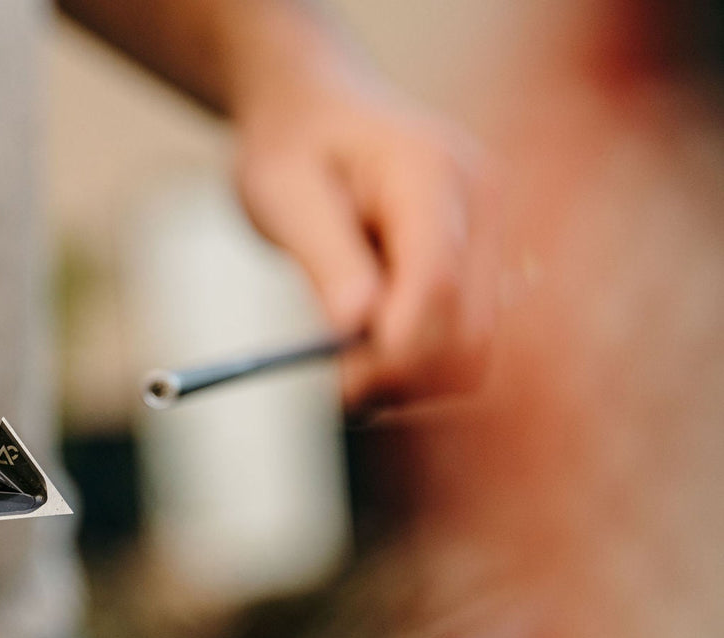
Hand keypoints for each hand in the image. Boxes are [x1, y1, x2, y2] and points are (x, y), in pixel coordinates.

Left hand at [233, 70, 497, 408]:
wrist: (317, 111)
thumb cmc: (292, 145)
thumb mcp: (283, 193)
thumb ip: (323, 257)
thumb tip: (353, 325)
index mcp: (433, 174)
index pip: (439, 285)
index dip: (394, 351)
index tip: (338, 387)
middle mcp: (482, 205)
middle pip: (471, 330)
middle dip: (403, 374)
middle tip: (335, 387)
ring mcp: (493, 237)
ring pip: (476, 349)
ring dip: (411, 375)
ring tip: (346, 359)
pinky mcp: (486, 266)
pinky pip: (465, 341)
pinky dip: (419, 363)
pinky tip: (371, 345)